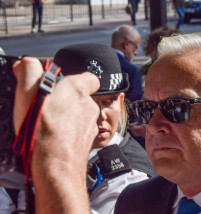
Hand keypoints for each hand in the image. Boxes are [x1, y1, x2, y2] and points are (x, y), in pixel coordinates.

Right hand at [13, 57, 99, 212]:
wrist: (56, 165)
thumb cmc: (43, 129)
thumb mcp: (28, 90)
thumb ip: (29, 70)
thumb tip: (28, 63)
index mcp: (78, 89)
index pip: (89, 77)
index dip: (76, 79)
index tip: (62, 84)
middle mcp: (89, 106)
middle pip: (82, 97)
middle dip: (67, 101)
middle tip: (48, 107)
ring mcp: (90, 125)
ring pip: (80, 116)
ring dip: (68, 118)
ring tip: (48, 125)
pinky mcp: (87, 141)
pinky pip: (79, 133)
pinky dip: (69, 134)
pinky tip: (54, 138)